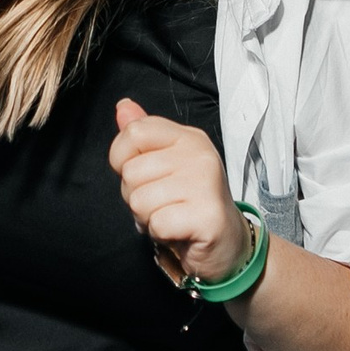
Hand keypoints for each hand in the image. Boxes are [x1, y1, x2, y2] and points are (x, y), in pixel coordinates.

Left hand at [108, 97, 248, 284]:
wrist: (227, 243)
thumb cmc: (189, 204)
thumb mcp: (165, 165)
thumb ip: (143, 137)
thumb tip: (123, 107)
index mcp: (188, 138)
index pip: (134, 132)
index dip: (122, 160)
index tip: (144, 176)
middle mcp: (199, 154)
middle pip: (131, 172)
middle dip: (136, 196)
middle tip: (163, 204)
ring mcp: (206, 183)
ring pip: (139, 200)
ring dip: (147, 218)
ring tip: (170, 216)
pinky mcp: (207, 215)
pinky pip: (156, 223)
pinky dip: (160, 234)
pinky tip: (178, 231)